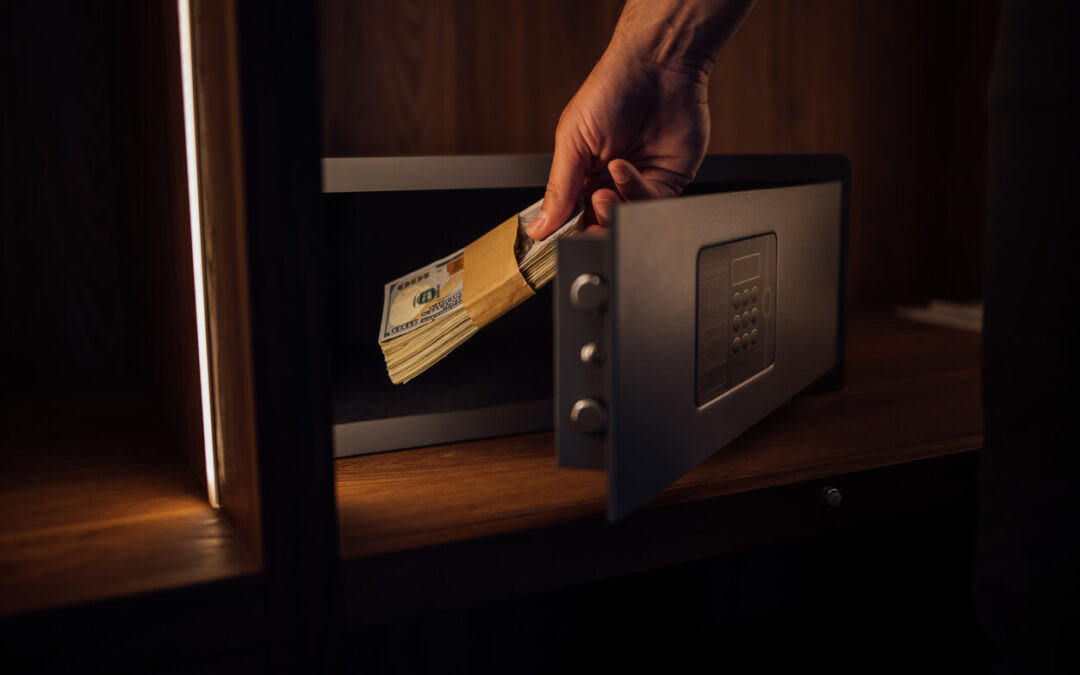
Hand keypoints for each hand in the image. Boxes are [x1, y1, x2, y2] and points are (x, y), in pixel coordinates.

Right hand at [526, 49, 710, 238]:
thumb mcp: (572, 141)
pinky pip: (653, 205)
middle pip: (602, 224)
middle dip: (596, 227)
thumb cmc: (610, 91)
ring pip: (628, 219)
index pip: (574, 217)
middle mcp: (612, 183)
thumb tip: (540, 226)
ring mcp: (642, 183)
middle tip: (589, 223)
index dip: (570, 230)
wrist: (656, 67)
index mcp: (583, 175)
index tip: (563, 236)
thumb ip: (559, 188)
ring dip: (614, 209)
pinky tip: (623, 169)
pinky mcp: (669, 181)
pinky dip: (636, 193)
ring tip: (605, 187)